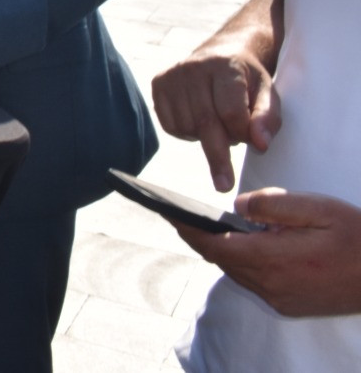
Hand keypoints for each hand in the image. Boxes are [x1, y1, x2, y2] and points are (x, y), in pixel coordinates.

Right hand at [153, 46, 279, 191]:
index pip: (231, 111)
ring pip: (187, 126)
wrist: (222, 52)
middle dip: (217, 157)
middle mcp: (193, 67)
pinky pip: (170, 125)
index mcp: (226, 66)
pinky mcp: (158, 83)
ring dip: (205, 137)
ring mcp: (172, 75)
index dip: (242, 133)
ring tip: (219, 124)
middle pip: (205, 122)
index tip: (255, 148)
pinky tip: (199, 120)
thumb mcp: (268, 93)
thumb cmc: (248, 80)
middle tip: (224, 184)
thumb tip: (260, 145)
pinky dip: (187, 132)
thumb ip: (268, 119)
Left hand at [177, 188, 360, 316]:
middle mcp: (270, 284)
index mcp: (272, 259)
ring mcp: (280, 298)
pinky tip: (243, 244)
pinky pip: (254, 281)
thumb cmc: (358, 238)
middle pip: (220, 259)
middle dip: (197, 236)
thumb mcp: (318, 208)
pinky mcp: (290, 304)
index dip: (187, 227)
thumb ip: (273, 204)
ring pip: (236, 271)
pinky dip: (241, 261)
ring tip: (204, 225)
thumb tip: (238, 206)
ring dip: (220, 250)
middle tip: (178, 213)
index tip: (166, 211)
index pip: (214, 244)